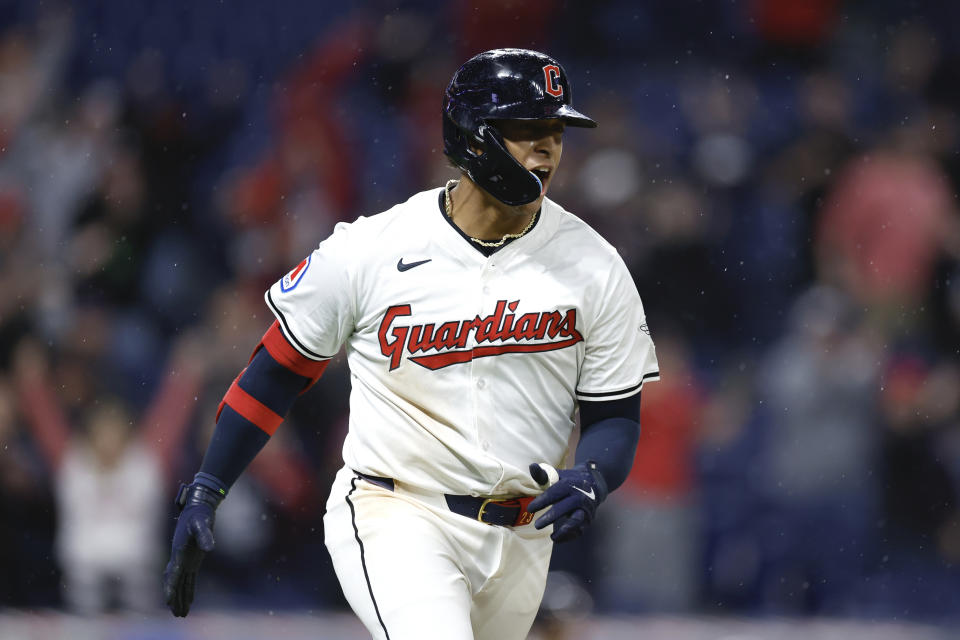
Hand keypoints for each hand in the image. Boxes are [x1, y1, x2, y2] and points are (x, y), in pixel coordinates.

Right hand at [162, 483, 222, 615]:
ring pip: (181, 583)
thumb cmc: (199, 515)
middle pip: (175, 582)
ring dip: (181, 598)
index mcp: (179, 552)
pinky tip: (189, 600)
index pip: (173, 573)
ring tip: (181, 614)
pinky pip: (188, 578)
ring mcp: (184, 560)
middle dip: (175, 598)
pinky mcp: (191, 560)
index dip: (171, 587)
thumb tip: (209, 548)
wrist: (198, 508)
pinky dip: (188, 589)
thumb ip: (205, 535)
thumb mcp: (202, 523)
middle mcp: (179, 558)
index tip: (168, 600)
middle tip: (177, 614)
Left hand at [528, 461, 607, 542]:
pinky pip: (579, 530)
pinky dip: (569, 536)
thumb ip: (543, 474)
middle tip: (537, 525)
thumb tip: (532, 466)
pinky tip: (557, 538)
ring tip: (552, 536)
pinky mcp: (588, 520)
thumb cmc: (570, 481)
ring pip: (577, 520)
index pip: (555, 492)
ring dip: (565, 529)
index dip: (542, 501)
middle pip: (566, 507)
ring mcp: (585, 509)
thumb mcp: (558, 475)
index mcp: (570, 484)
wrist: (594, 484)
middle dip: (551, 517)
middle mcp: (579, 496)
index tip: (530, 508)